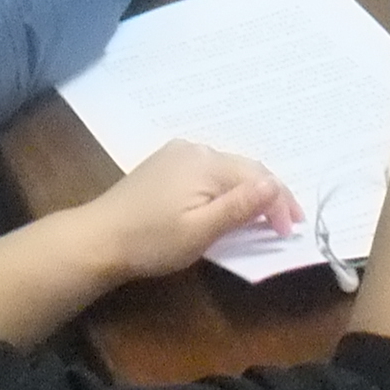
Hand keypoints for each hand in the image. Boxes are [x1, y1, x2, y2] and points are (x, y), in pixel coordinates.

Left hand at [75, 140, 299, 283]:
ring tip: (263, 216)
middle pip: (244, 168)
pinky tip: (228, 204)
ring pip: (227, 169)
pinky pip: (208, 171)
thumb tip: (275, 185)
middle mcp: (195, 149)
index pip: (258, 177)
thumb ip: (239, 207)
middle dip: (268, 194)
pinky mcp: (165, 165)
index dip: (279, 203)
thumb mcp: (201, 231)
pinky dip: (225, 188)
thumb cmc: (152, 240)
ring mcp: (177, 154)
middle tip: (285, 224)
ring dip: (248, 190)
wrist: (99, 238)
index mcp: (206, 163)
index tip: (289, 233)